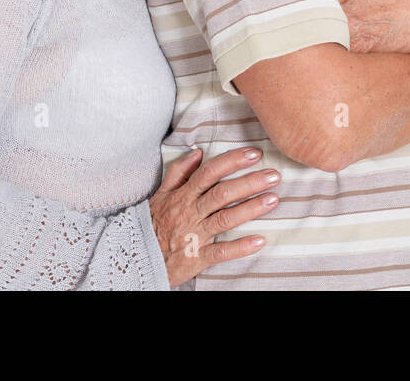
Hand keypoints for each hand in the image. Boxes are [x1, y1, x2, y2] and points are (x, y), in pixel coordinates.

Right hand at [148, 146, 280, 286]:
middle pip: (222, 193)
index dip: (232, 161)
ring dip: (251, 209)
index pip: (209, 172)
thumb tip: (197, 152)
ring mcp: (195, 235)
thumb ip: (179, 172)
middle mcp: (190, 212)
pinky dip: (240, 247)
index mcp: (183, 195)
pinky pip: (221, 252)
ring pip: (225, 219)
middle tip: (274, 175)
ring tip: (274, 200)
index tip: (254, 154)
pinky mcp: (197, 257)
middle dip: (250, 182)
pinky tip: (260, 241)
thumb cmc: (152, 224)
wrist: (135, 257)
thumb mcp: (161, 194)